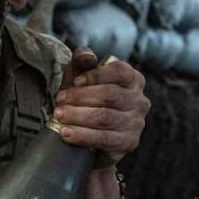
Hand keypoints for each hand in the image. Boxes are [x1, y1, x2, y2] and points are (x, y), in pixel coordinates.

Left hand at [52, 48, 150, 167]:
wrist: (87, 136)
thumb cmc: (84, 101)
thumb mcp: (80, 77)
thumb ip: (82, 62)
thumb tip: (86, 55)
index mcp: (133, 80)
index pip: (120, 71)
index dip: (96, 75)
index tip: (75, 81)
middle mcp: (140, 101)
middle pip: (110, 95)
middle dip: (80, 97)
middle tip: (59, 100)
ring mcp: (136, 123)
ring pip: (105, 117)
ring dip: (77, 115)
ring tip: (59, 115)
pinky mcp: (128, 143)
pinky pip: (104, 138)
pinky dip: (82, 135)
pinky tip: (66, 133)